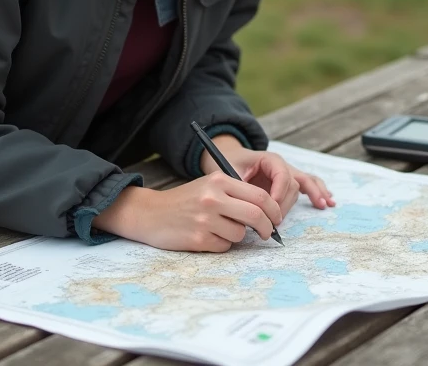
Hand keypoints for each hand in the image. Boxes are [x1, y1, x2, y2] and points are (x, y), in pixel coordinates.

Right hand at [91, 176, 283, 251]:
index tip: (276, 218)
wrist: (151, 213)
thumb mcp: (209, 186)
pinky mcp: (198, 238)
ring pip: (240, 234)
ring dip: (237, 236)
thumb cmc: (185, 201)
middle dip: (267, 228)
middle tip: (267, 233)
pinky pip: (224, 246)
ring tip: (220, 230)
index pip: (259, 195)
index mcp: (218, 181)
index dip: (273, 209)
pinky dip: (221, 244)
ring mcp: (205, 219)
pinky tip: (207, 237)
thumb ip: (235, 194)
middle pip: (256, 215)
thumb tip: (267, 213)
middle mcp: (213, 198)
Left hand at [203, 137, 335, 217]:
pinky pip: (306, 183)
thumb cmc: (225, 163)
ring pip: (301, 186)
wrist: (227, 157)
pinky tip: (327, 200)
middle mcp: (281, 165)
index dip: (279, 192)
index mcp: (268, 159)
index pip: (282, 175)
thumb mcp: (229, 173)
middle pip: (292, 184)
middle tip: (276, 222)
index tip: (271, 207)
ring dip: (312, 195)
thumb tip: (254, 209)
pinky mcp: (287, 181)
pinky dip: (317, 191)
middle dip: (286, 203)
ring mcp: (286, 173)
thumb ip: (242, 188)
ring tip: (322, 204)